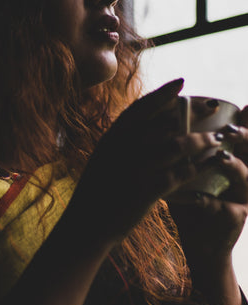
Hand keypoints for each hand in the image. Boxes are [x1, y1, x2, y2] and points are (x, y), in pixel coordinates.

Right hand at [70, 79, 223, 249]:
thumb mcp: (106, 155)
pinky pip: (180, 173)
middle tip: (212, 107)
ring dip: (201, 140)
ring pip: (177, 145)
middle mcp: (124, 146)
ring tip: (217, 138)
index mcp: (114, 135)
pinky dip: (197, 167)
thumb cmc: (98, 188)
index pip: (142, 106)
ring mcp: (136, 167)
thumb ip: (125, 139)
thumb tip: (154, 125)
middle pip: (166, 122)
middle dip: (193, 113)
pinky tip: (208, 165)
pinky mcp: (147, 190)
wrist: (87, 222)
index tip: (181, 82)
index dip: (163, 93)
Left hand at [168, 113, 247, 277]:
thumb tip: (166, 118)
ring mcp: (243, 198)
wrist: (199, 241)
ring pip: (245, 177)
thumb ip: (185, 149)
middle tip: (229, 129)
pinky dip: (209, 201)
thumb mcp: (190, 170)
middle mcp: (244, 177)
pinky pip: (223, 208)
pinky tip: (197, 197)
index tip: (244, 106)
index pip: (244, 138)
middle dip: (245, 137)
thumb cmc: (192, 200)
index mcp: (235, 162)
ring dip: (233, 166)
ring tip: (220, 158)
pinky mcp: (235, 219)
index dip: (247, 122)